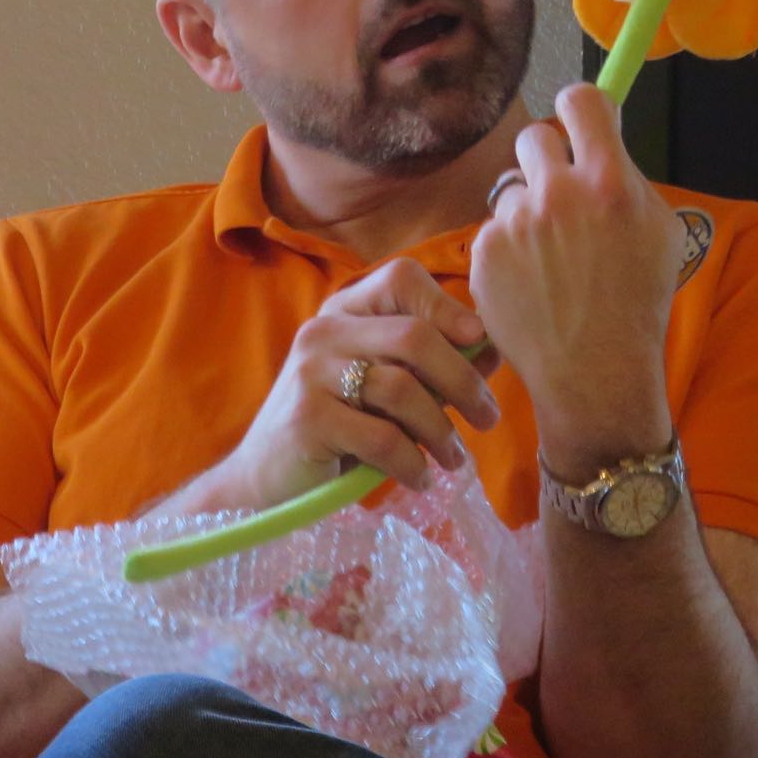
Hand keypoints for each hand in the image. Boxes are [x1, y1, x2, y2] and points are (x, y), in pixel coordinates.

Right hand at [215, 258, 502, 509]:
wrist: (264, 479)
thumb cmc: (335, 428)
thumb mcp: (382, 388)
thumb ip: (431, 365)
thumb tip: (493, 348)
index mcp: (344, 311)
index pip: (401, 279)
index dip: (447, 305)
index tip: (480, 340)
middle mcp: (324, 331)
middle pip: (414, 336)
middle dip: (462, 380)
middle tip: (487, 417)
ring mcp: (311, 372)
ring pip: (403, 389)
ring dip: (441, 430)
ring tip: (454, 458)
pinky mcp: (308, 419)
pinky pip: (383, 437)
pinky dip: (412, 462)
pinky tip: (419, 478)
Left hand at [469, 84, 679, 471]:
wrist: (594, 372)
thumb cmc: (636, 302)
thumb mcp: (659, 230)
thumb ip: (627, 178)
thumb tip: (602, 136)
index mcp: (609, 182)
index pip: (580, 101)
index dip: (580, 108)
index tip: (581, 122)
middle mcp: (558, 195)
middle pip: (536, 138)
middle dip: (549, 161)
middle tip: (563, 195)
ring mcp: (515, 224)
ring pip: (513, 189)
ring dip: (529, 212)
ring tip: (552, 259)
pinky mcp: (484, 254)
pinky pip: (495, 230)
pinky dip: (509, 249)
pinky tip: (532, 283)